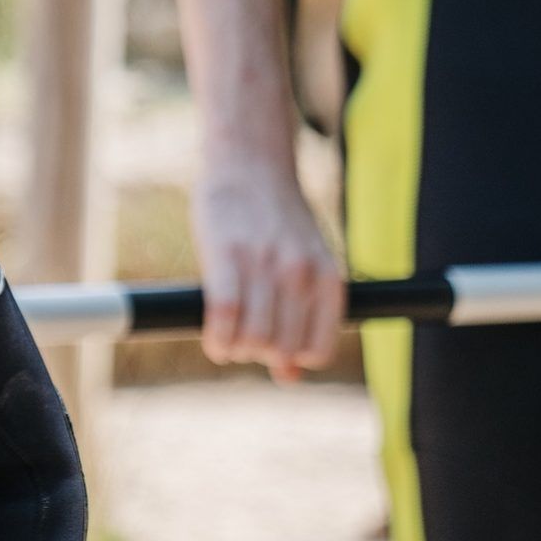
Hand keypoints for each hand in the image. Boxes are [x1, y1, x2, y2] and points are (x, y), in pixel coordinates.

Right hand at [193, 153, 344, 382]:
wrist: (250, 163)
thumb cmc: (276, 220)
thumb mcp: (304, 266)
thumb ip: (302, 318)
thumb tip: (289, 378)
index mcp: (328, 277)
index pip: (317, 350)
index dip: (291, 358)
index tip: (272, 346)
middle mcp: (301, 273)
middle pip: (280, 349)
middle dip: (258, 353)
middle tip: (243, 337)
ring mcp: (266, 264)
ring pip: (252, 340)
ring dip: (234, 349)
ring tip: (226, 337)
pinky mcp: (228, 255)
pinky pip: (225, 316)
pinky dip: (216, 338)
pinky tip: (213, 336)